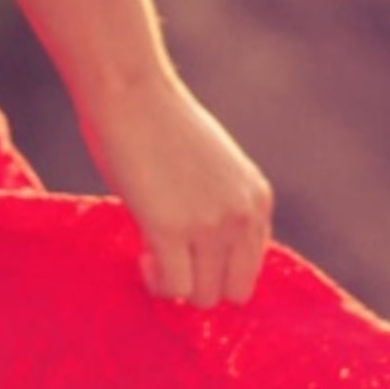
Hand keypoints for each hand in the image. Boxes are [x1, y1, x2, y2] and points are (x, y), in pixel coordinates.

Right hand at [80, 72, 273, 308]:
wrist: (131, 91)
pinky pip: (172, 287)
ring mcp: (209, 224)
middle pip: (235, 292)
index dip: (216, 269)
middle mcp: (242, 215)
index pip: (251, 266)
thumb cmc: (160, 122)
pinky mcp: (170, 229)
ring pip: (203, 297)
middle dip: (201, 285)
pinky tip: (142, 254)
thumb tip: (205, 254)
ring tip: (152, 255)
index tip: (188, 254)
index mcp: (257, 199)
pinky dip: (156, 282)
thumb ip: (220, 205)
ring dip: (175, 285)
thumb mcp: (213, 167)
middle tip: (170, 261)